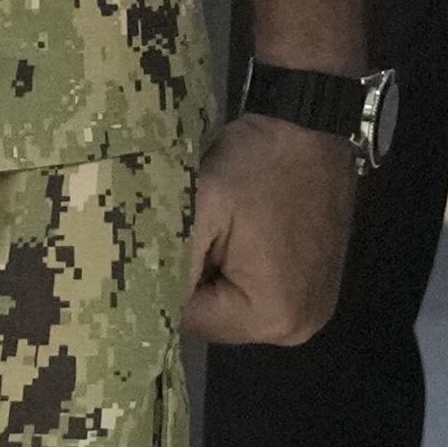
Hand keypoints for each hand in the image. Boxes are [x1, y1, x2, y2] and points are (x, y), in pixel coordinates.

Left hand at [182, 112, 359, 345]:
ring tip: (220, 228)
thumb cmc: (258, 162)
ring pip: (232, 304)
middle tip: (198, 227)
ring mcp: (313, 307)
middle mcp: (301, 325)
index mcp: (274, 316)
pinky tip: (241, 233)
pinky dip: (240, 268)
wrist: (312, 121)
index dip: (170, 276)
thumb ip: (164, 259)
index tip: (175, 235)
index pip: (190, 319)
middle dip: (195, 278)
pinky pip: (257, 291)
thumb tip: (131, 303)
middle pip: (215, 318)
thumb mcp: (201, 204)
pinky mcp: (316, 286)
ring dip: (215, 273)